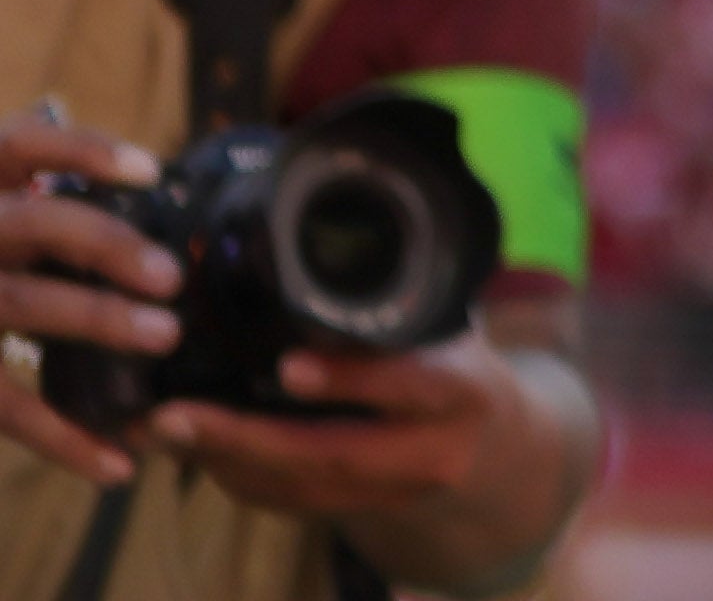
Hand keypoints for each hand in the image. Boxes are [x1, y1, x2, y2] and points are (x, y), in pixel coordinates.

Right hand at [0, 112, 178, 483]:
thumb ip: (23, 173)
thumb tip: (108, 171)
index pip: (21, 145)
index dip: (82, 151)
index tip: (149, 172)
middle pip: (35, 225)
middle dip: (106, 244)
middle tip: (168, 274)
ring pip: (20, 302)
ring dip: (95, 319)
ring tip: (164, 335)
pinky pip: (5, 406)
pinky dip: (62, 439)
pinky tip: (115, 465)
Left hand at [141, 333, 538, 532]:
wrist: (499, 456)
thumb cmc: (461, 368)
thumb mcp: (450, 332)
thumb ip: (397, 310)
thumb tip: (318, 249)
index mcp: (464, 391)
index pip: (407, 384)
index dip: (347, 380)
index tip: (287, 367)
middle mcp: (431, 452)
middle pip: (330, 455)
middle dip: (242, 439)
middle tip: (172, 416)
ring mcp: (393, 494)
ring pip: (297, 488)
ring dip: (222, 463)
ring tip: (162, 430)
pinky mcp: (358, 515)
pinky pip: (288, 503)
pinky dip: (236, 478)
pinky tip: (197, 449)